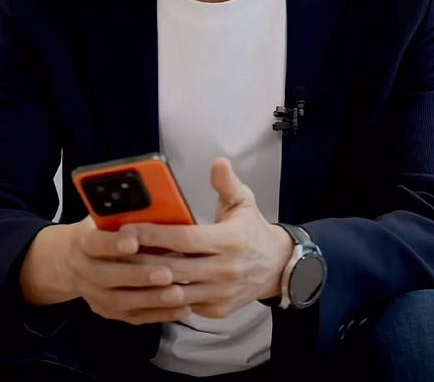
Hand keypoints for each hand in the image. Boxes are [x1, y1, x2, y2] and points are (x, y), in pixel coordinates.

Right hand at [62, 216, 190, 324]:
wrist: (73, 261)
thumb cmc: (102, 231)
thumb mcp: (106, 218)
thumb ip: (124, 215)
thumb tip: (157, 206)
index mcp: (84, 242)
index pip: (96, 243)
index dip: (113, 244)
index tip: (133, 241)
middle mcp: (85, 271)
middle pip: (108, 277)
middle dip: (139, 276)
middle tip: (167, 273)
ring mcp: (94, 295)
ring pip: (121, 302)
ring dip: (151, 299)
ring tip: (178, 294)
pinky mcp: (107, 312)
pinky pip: (133, 317)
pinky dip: (158, 314)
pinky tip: (181, 308)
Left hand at [120, 157, 293, 320]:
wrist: (277, 267)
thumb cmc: (252, 230)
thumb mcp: (244, 202)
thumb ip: (227, 183)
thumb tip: (218, 162)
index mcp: (230, 240)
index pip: (185, 239)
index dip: (155, 234)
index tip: (130, 228)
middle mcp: (225, 270)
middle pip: (174, 268)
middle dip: (142, 259)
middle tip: (117, 250)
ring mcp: (219, 294)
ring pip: (175, 292)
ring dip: (148, 282)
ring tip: (123, 270)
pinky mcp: (216, 310)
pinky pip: (183, 307)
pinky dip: (163, 298)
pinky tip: (144, 286)